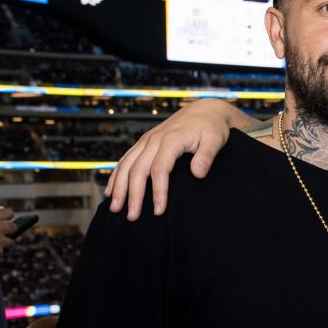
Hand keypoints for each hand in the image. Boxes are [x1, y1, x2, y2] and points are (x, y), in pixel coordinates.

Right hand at [0, 209, 14, 262]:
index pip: (8, 212)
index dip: (9, 214)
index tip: (9, 216)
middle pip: (14, 227)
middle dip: (12, 229)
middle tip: (10, 231)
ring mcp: (0, 241)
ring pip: (12, 242)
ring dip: (8, 243)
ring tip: (4, 244)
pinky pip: (2, 252)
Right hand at [106, 99, 244, 220]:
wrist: (204, 111)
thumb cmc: (212, 127)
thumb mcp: (216, 139)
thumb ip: (207, 156)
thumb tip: (198, 174)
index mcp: (171, 140)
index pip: (159, 169)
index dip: (158, 191)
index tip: (159, 211)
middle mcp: (154, 140)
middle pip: (137, 170)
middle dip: (133, 195)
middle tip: (132, 217)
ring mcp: (147, 140)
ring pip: (126, 165)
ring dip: (119, 187)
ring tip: (115, 209)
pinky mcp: (144, 143)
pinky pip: (125, 159)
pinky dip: (116, 176)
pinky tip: (111, 191)